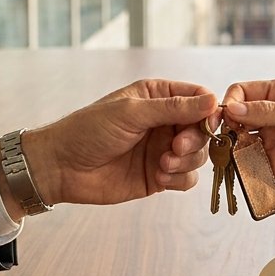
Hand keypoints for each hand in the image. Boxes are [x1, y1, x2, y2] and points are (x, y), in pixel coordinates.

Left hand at [20, 79, 217, 206]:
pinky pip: (187, 179)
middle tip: (175, 148)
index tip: (208, 123)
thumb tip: (213, 100)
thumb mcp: (132, 112)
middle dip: (194, 140)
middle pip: (203, 129)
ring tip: (161, 165)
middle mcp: (164, 122)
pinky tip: (158, 177)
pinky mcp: (159, 175)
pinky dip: (179, 179)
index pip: (199, 97)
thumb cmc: (89, 130)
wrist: (62, 167)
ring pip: (198, 155)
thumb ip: (173, 108)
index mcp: (158, 97)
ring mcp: (163, 149)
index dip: (209, 111)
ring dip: (186, 162)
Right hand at [219, 79, 274, 192]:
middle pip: (237, 119)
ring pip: (240, 143)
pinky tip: (243, 171)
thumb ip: (269, 112)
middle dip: (227, 128)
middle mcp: (273, 115)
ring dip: (232, 150)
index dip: (229, 103)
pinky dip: (244, 168)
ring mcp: (273, 140)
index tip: (224, 118)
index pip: (242, 92)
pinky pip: (252, 165)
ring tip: (229, 158)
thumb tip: (232, 108)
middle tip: (223, 141)